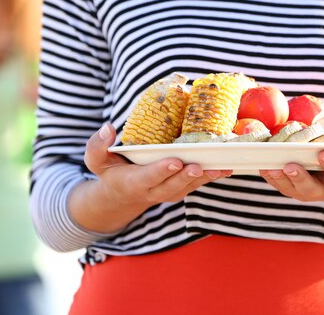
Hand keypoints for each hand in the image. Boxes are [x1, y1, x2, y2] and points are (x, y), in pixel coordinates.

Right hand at [85, 123, 232, 206]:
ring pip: (188, 187)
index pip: (147, 178)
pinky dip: (212, 176)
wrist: (122, 194)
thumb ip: (98, 146)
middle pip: (172, 186)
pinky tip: (227, 166)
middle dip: (185, 177)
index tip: (174, 161)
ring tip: (221, 168)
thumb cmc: (110, 171)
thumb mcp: (97, 160)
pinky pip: (197, 184)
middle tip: (198, 166)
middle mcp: (153, 191)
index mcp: (133, 182)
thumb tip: (108, 128)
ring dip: (205, 179)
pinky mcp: (181, 188)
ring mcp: (169, 192)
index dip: (161, 171)